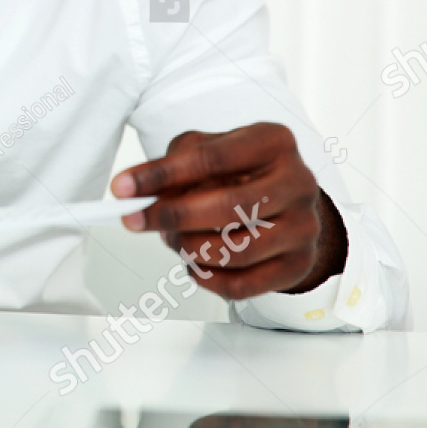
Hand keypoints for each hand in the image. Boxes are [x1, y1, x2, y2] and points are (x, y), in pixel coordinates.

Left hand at [109, 123, 346, 299]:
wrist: (288, 205)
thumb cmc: (240, 173)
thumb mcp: (208, 150)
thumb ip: (173, 164)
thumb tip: (135, 191)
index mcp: (273, 142)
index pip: (212, 159)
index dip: (161, 175)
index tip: (123, 188)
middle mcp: (297, 182)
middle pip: (228, 205)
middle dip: (171, 216)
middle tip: (136, 219)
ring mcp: (304, 227)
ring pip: (235, 251)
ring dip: (189, 248)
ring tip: (173, 239)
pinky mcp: (298, 265)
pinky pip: (242, 285)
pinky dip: (206, 278)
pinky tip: (194, 263)